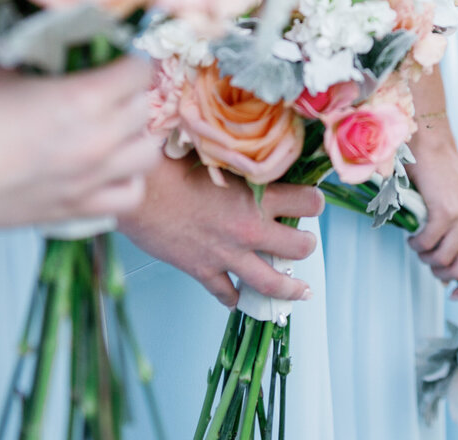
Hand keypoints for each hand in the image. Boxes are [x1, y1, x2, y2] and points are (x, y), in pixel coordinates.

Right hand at [0, 56, 158, 227]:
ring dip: (136, 137)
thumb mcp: (5, 72)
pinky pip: (129, 197)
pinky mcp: (74, 210)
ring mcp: (89, 179)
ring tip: (117, 129)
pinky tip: (107, 169)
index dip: (133, 62)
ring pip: (148, 154)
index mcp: (83, 98)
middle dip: (135, 96)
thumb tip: (54, 50)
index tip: (123, 60)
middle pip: (146, 110)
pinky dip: (126, 181)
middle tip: (117, 92)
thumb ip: (43, 62)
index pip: (141, 71)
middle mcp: (96, 139)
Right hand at [119, 153, 321, 307]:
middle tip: (306, 243)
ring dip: (290, 288)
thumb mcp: (223, 160)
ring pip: (272, 281)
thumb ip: (246, 167)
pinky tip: (239, 299)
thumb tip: (260, 160)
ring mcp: (228, 255)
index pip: (308, 202)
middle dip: (307, 245)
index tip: (313, 202)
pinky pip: (227, 294)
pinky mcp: (204, 271)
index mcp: (259, 197)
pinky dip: (235, 298)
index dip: (314, 202)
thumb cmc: (177, 166)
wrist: (143, 193)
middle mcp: (250, 229)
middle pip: (299, 247)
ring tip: (301, 292)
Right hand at [408, 117, 457, 299]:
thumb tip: (453, 281)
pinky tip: (413, 235)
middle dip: (441, 272)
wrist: (434, 149)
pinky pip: (426, 244)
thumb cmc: (448, 184)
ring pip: (443, 261)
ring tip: (420, 245)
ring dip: (426, 258)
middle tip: (429, 259)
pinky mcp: (445, 211)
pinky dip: (416, 244)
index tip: (455, 295)